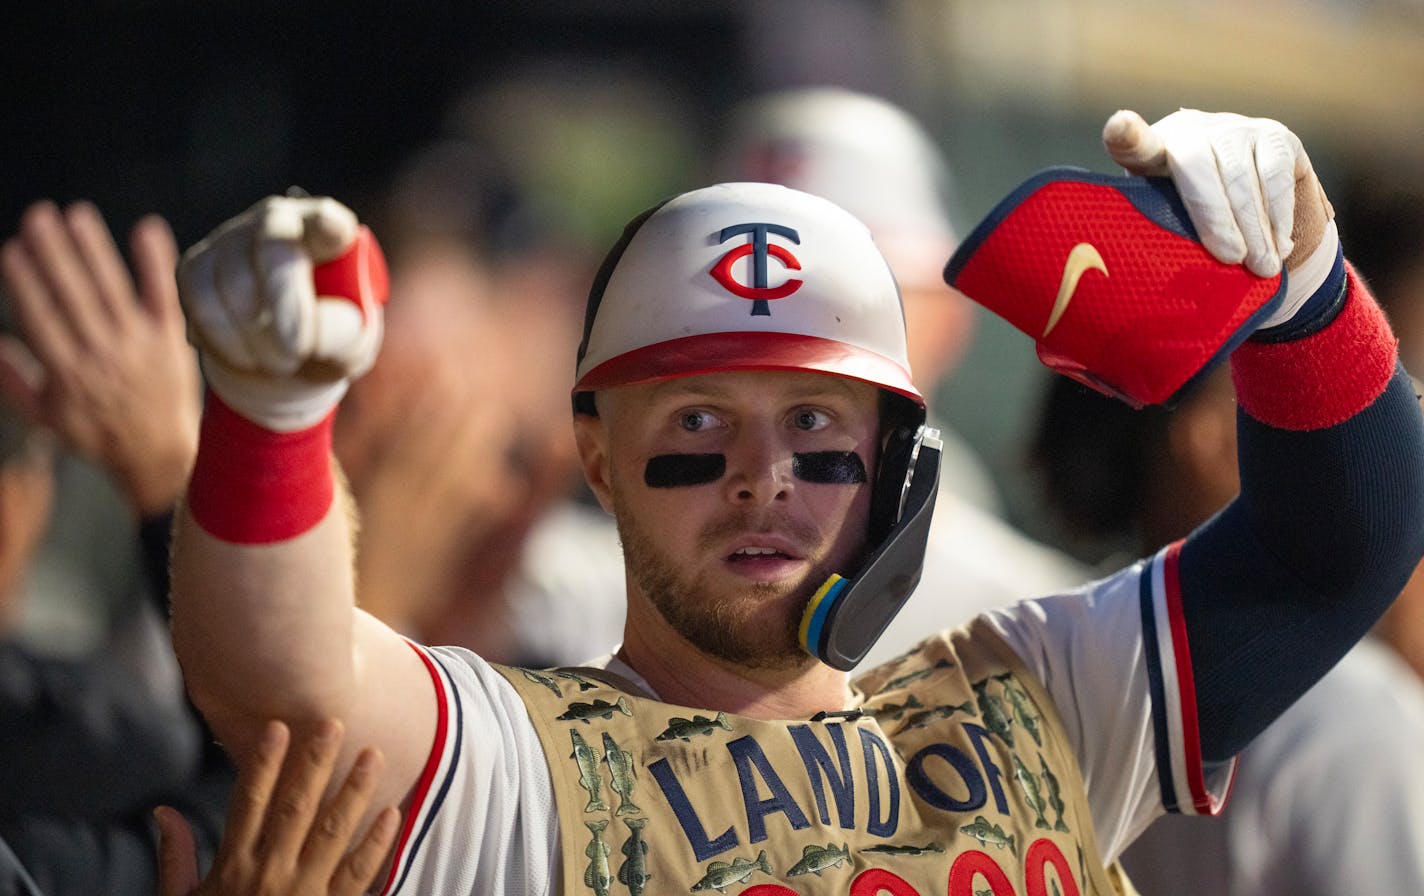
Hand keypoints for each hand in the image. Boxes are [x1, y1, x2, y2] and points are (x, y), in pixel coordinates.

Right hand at [0, 201, 200, 516]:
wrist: (162, 456)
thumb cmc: (99, 434)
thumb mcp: (47, 419)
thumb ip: (16, 382)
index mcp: (68, 373)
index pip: (42, 319)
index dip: (26, 284)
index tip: (11, 250)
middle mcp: (103, 354)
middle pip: (74, 296)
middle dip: (54, 254)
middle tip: (38, 216)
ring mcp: (140, 344)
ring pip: (112, 289)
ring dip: (94, 250)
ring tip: (77, 215)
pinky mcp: (171, 338)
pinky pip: (165, 295)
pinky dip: (156, 263)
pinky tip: (146, 228)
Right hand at [155, 719, 399, 895]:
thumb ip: (177, 858)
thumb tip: (164, 812)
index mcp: (234, 868)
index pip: (250, 805)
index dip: (264, 765)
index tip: (278, 728)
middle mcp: (270, 875)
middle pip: (296, 809)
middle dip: (315, 765)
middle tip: (333, 724)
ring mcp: (304, 893)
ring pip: (333, 833)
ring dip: (354, 792)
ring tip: (373, 756)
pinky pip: (358, 875)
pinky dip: (376, 844)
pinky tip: (391, 813)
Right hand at [177, 196, 384, 431]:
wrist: (284, 357)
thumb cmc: (328, 340)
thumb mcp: (352, 344)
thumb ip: (343, 334)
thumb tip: (306, 335)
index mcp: (330, 233)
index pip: (329, 219)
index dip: (327, 222)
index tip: (331, 227)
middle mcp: (278, 222)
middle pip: (273, 246)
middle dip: (286, 304)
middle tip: (297, 352)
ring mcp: (231, 239)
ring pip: (234, 283)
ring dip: (258, 338)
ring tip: (281, 362)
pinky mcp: (195, 266)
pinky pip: (201, 304)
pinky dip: (226, 342)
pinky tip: (247, 357)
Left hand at [1103, 109, 1337, 326]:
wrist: (1246, 189)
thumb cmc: (1191, 216)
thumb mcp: (1167, 223)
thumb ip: (1160, 232)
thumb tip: (1159, 278)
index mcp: (1151, 154)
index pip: (1133, 143)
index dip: (1125, 135)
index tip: (1118, 127)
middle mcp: (1189, 130)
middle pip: (1198, 166)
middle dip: (1216, 218)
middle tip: (1232, 259)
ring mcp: (1234, 128)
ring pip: (1243, 177)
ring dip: (1256, 229)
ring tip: (1263, 267)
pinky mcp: (1275, 136)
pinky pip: (1278, 178)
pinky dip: (1280, 217)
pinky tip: (1281, 245)